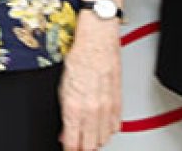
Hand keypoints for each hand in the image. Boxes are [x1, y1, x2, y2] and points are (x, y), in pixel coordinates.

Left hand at [59, 15, 120, 150]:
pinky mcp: (118, 103)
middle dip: (82, 147)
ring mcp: (107, 108)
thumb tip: (65, 132)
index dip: (69, 150)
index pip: (73, 144)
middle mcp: (93, 110)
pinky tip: (101, 124)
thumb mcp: (63, 88)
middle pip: (90, 146)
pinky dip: (108, 129)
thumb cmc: (79, 58)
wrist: (97, 43)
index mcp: (75, 107)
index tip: (67, 149)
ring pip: (104, 139)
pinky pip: (115, 127)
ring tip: (88, 134)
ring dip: (95, 139)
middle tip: (77, 143)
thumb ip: (65, 114)